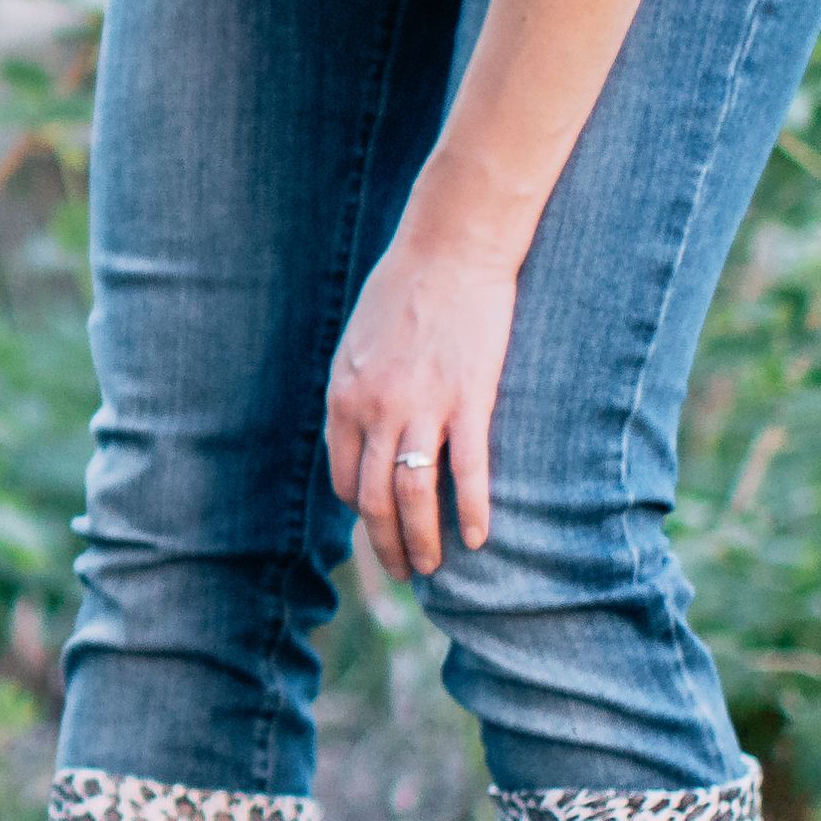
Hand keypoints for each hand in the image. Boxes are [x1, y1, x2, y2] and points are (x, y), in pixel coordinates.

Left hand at [323, 220, 519, 581]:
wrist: (449, 248)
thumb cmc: (403, 290)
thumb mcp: (356, 344)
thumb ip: (356, 393)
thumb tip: (360, 434)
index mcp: (343, 398)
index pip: (342, 480)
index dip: (360, 513)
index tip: (378, 527)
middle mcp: (374, 410)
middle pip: (373, 500)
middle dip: (386, 545)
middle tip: (403, 572)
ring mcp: (422, 407)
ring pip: (413, 495)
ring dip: (421, 541)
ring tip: (433, 567)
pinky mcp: (469, 400)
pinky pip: (468, 471)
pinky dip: (471, 511)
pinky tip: (478, 538)